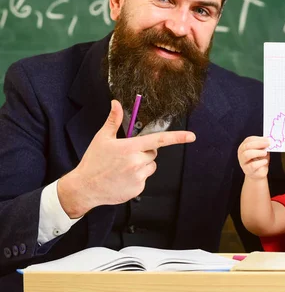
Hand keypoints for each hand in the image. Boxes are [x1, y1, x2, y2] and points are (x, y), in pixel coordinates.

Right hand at [58, 100, 195, 217]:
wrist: (85, 188)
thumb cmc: (93, 161)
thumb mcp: (102, 138)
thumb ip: (113, 121)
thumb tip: (116, 103)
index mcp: (130, 148)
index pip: (159, 140)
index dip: (178, 137)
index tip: (192, 136)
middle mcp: (137, 162)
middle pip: (153, 153)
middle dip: (144, 152)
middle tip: (126, 156)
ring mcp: (138, 177)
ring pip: (150, 166)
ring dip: (142, 165)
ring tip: (123, 168)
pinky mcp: (138, 189)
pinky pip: (144, 179)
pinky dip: (137, 178)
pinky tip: (122, 178)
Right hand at [238, 136, 270, 179]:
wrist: (259, 173)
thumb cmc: (260, 160)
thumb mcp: (262, 151)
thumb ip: (264, 145)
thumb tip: (268, 140)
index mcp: (244, 146)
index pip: (249, 140)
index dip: (258, 139)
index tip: (267, 139)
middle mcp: (241, 153)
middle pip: (247, 146)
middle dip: (258, 144)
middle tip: (268, 144)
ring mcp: (243, 162)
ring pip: (247, 154)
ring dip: (258, 152)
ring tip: (265, 153)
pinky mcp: (247, 170)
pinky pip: (252, 165)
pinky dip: (260, 162)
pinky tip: (265, 161)